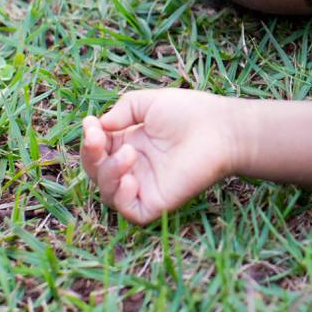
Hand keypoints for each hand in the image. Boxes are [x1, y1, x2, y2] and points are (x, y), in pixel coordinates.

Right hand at [80, 88, 239, 224]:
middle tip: (97, 137)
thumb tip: (98, 125)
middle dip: (90, 154)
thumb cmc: (190, 112)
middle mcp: (134, 166)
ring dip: (109, 171)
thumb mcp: (149, 102)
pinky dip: (121, 196)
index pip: (98, 148)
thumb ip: (122, 110)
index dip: (89, 139)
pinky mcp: (156, 202)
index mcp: (130, 142)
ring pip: (107, 190)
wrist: (221, 129)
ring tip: (130, 153)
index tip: (90, 123)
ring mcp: (144, 185)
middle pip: (97, 170)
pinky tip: (131, 178)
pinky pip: (128, 209)